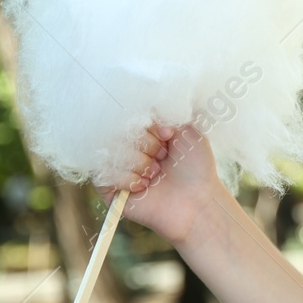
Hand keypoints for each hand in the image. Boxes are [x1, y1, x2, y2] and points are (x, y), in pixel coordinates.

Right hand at [99, 122, 225, 246]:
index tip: (168, 134)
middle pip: (117, 132)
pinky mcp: (109, 191)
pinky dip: (128, 178)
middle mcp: (127, 148)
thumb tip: (144, 100)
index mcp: (142, 132)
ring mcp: (116, 168)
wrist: (198, 201)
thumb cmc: (196, 166)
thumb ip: (166, 111)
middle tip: (164, 158)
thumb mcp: (188, 129)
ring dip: (140, 163)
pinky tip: (145, 187)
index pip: (128, 115)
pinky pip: (104, 174)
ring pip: (111, 152)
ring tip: (156, 174)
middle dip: (147, 145)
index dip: (148, 125)